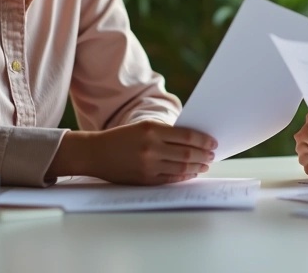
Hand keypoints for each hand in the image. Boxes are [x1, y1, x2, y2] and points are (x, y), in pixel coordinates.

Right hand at [49, 120, 216, 184]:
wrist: (95, 153)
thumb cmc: (120, 138)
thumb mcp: (142, 128)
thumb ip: (165, 133)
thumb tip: (193, 140)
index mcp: (151, 130)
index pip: (187, 136)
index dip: (203, 140)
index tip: (213, 142)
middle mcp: (150, 148)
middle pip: (187, 153)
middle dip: (203, 155)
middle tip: (212, 155)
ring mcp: (148, 165)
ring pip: (181, 168)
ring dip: (196, 167)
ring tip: (205, 164)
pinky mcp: (144, 179)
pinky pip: (170, 179)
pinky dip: (183, 176)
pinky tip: (191, 173)